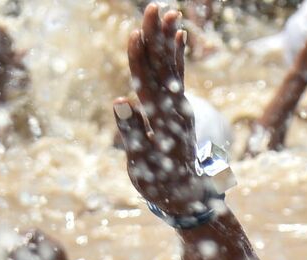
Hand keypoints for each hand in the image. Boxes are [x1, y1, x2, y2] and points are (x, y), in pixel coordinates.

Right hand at [115, 5, 212, 216]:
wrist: (186, 194)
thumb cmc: (158, 181)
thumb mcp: (140, 162)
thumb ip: (132, 132)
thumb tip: (120, 101)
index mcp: (161, 121)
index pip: (148, 83)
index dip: (140, 59)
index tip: (135, 34)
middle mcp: (174, 109)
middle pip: (163, 67)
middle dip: (157, 37)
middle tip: (154, 8)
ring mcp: (179, 106)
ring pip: (172, 66)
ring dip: (169, 39)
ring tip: (170, 12)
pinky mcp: (181, 107)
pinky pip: (179, 76)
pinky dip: (178, 55)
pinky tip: (180, 34)